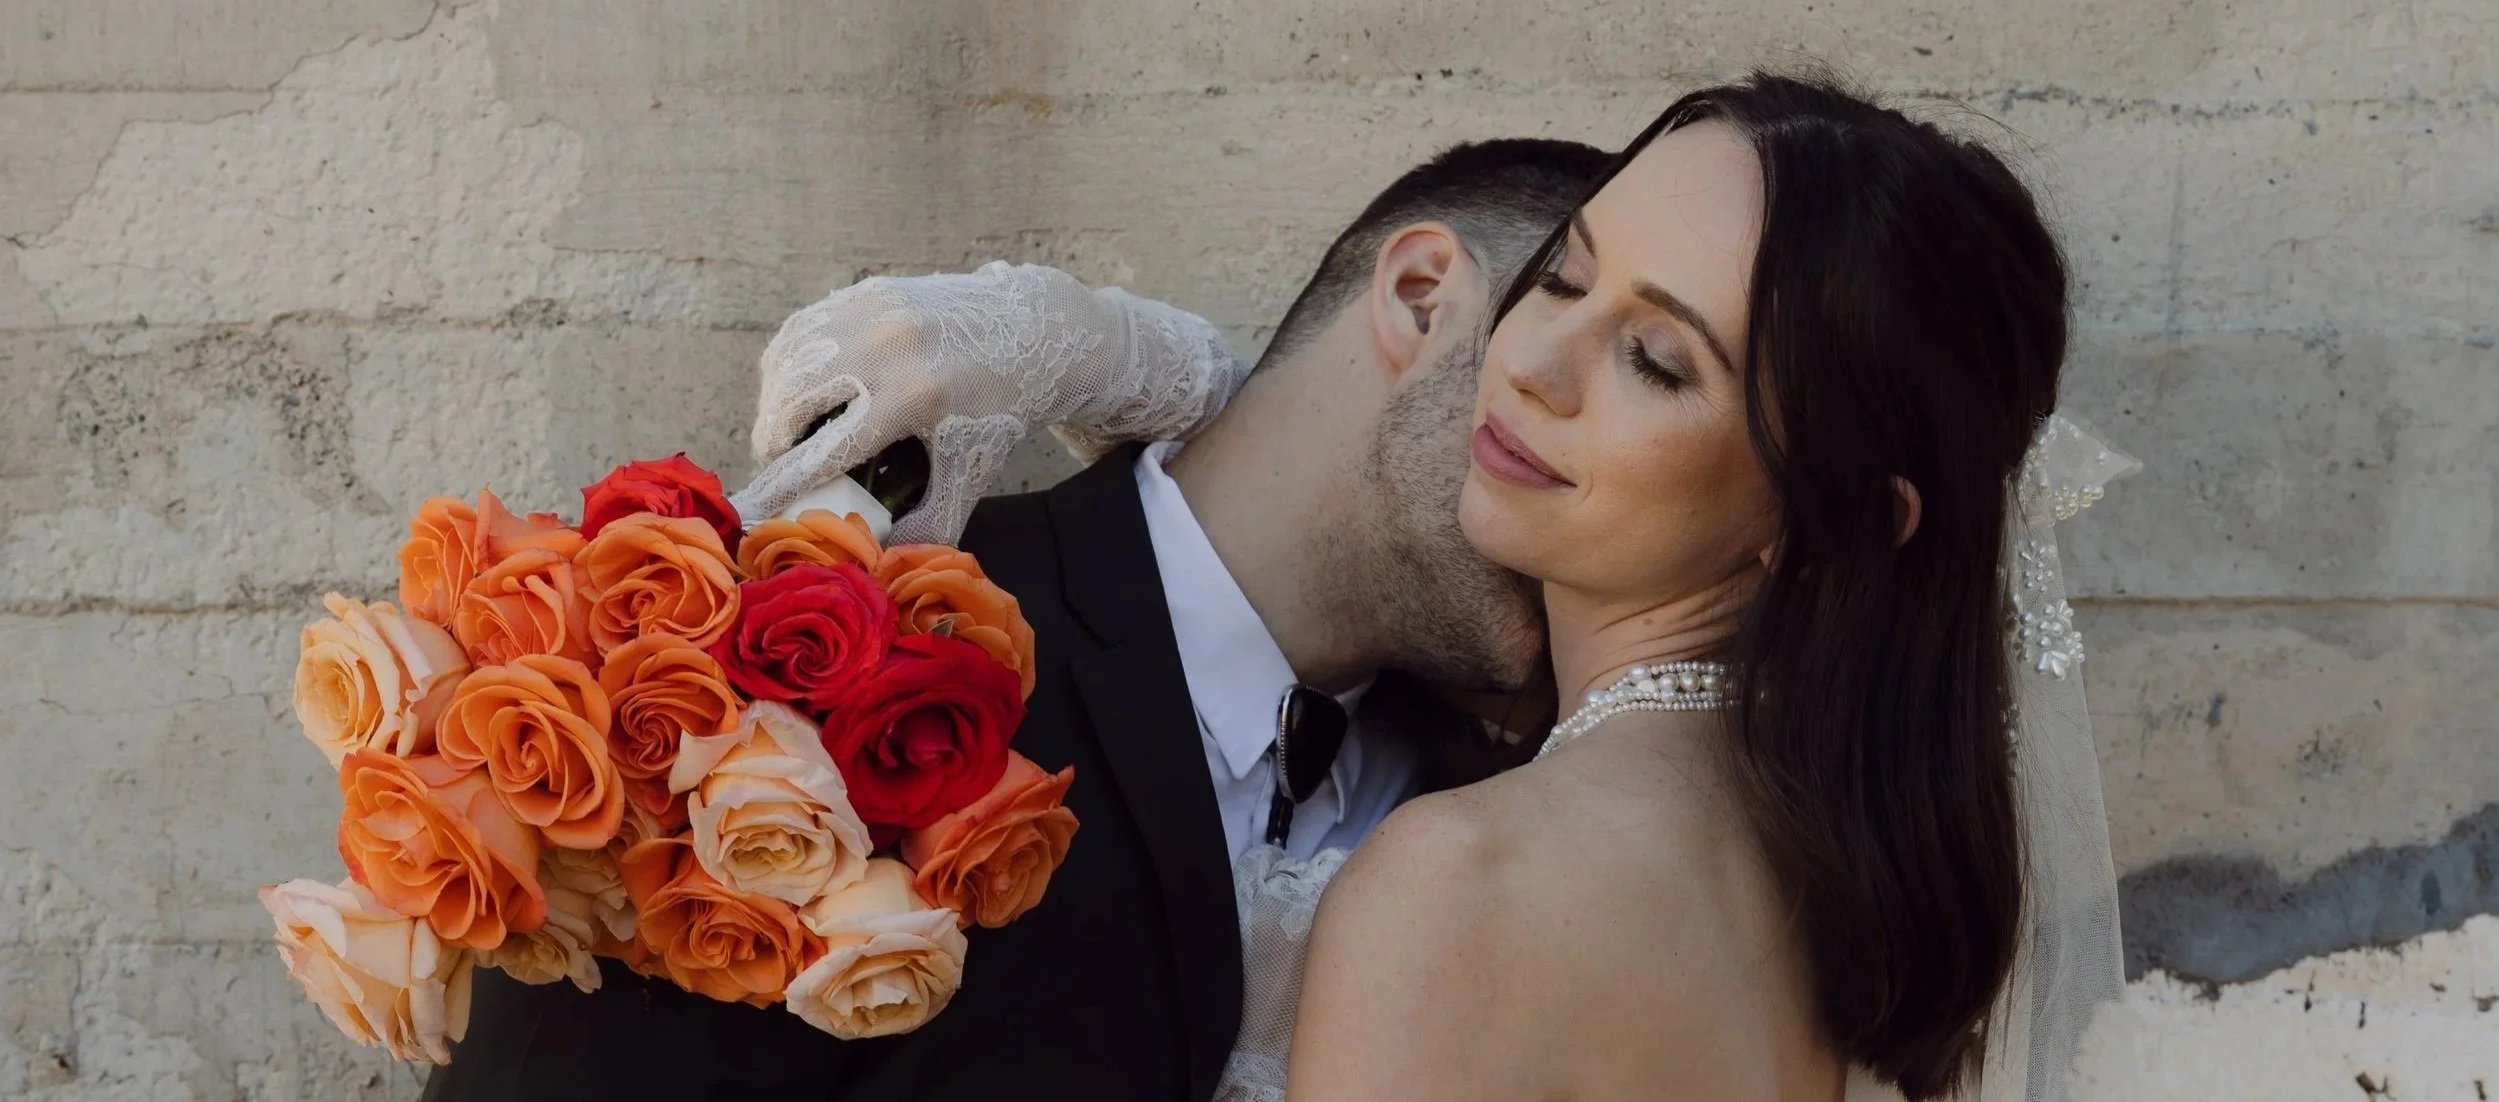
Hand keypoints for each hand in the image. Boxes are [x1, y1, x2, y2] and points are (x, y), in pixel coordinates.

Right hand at [732, 262, 1250, 545]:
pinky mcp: (868, 290)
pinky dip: (785, 365)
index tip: (750, 509)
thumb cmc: (998, 413)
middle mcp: (889, 346)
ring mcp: (876, 311)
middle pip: (793, 399)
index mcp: (916, 396)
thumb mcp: (973, 473)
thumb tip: (876, 567)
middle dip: (771, 440)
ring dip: (772, 402)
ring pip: (788, 360)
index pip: (826, 449)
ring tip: (783, 434)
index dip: (781, 482)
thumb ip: (930, 526)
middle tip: (776, 466)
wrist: (1033, 330)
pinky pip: (801, 329)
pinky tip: (792, 392)